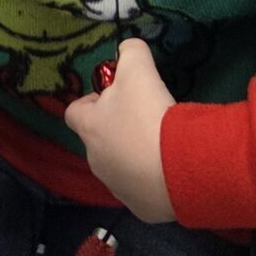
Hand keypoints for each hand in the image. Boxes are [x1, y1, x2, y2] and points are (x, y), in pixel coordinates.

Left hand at [63, 39, 175, 222]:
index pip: (74, 112)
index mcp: (90, 128)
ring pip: (118, 167)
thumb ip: (130, 52)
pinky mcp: (140, 208)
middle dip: (116, 130)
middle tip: (145, 120)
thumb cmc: (150, 116)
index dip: (91, 102)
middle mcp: (96, 160)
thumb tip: (127, 48)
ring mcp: (116, 187)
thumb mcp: (139, 70)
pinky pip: (141, 190)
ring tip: (161, 147)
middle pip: (98, 141)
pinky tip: (171, 170)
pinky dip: (151, 181)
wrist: (180, 169)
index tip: (115, 97)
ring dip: (133, 157)